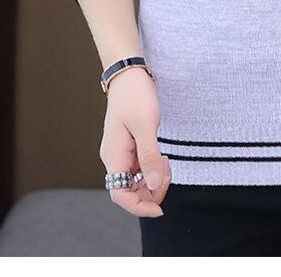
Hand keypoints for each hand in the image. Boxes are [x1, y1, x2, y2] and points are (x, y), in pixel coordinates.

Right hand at [100, 68, 170, 221]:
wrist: (128, 73)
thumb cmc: (135, 94)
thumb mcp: (146, 124)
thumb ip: (149, 156)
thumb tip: (154, 184)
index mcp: (113, 155)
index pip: (120, 195)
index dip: (139, 207)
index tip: (160, 208)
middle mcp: (114, 158)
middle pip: (130, 191)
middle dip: (151, 191)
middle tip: (168, 172)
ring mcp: (121, 153)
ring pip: (136, 182)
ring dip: (153, 180)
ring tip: (166, 161)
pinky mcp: (129, 148)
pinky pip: (139, 169)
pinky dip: (152, 169)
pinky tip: (162, 157)